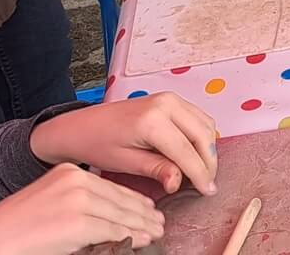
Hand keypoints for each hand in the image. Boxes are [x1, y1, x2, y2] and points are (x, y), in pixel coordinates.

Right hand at [0, 162, 163, 254]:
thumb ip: (79, 204)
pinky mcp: (77, 223)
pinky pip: (112, 231)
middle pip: (120, 199)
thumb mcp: (50, 203)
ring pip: (120, 215)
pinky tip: (142, 241)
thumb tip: (109, 216)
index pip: (111, 186)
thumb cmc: (13, 229)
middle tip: (159, 222)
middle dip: (143, 213)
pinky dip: (130, 237)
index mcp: (67, 173)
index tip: (150, 208)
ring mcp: (76, 201)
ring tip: (155, 233)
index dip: (134, 199)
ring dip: (142, 226)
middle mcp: (74, 181)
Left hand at [30, 92, 219, 197]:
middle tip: (207, 184)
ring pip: (206, 125)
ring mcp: (171, 98)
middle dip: (209, 162)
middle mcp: (167, 104)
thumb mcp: (125, 162)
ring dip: (208, 149)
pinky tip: (194, 154)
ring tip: (200, 172)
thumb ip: (157, 170)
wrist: (80, 126)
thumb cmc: (98, 144)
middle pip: (203, 135)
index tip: (207, 191)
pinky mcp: (171, 99)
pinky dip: (201, 136)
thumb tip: (180, 182)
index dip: (200, 174)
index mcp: (152, 121)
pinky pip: (198, 118)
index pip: (187, 152)